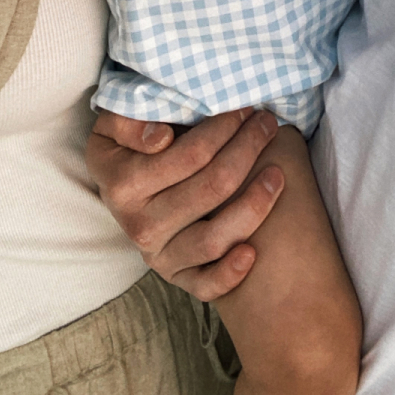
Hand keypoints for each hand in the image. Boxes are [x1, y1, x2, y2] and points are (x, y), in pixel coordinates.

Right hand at [87, 107, 285, 300]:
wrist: (121, 188)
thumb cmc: (129, 145)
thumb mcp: (116, 124)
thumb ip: (130, 123)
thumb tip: (161, 139)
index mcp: (124, 185)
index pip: (189, 156)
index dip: (224, 129)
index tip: (246, 109)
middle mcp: (140, 225)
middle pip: (210, 190)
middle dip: (247, 151)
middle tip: (268, 125)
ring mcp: (159, 255)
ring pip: (213, 239)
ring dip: (254, 205)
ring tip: (278, 175)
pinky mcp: (176, 277)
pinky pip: (206, 286)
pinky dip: (230, 273)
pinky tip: (254, 251)